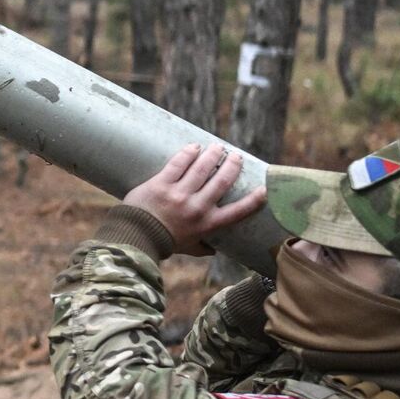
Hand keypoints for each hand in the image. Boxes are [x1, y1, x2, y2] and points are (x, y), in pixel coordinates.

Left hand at [122, 144, 266, 256]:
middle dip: (232, 166)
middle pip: (222, 182)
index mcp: (207, 224)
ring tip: (218, 147)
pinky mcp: (161, 184)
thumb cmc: (162, 243)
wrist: (134, 237)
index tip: (265, 189)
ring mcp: (179, 195)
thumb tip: (213, 251)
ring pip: (202, 168)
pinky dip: (188, 153)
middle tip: (236, 156)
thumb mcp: (186, 248)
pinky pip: (178, 164)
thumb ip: (201, 248)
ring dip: (213, 155)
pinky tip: (194, 147)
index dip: (254, 200)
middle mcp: (197, 208)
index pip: (237, 211)